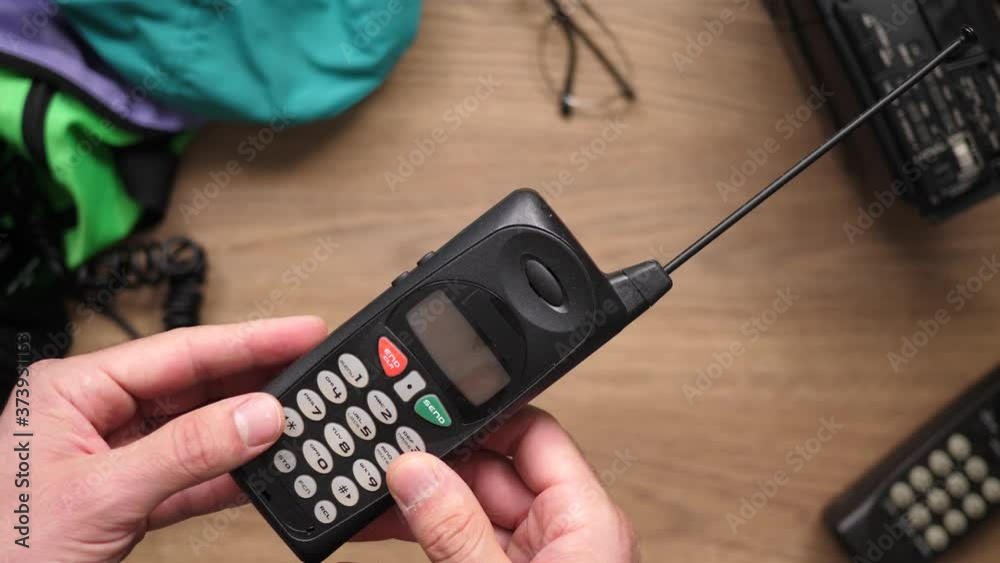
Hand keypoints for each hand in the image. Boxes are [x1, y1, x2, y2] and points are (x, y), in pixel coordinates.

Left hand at [0, 317, 328, 561]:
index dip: (248, 342)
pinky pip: (191, 476)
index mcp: (74, 389)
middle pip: (195, 386)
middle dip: (255, 382)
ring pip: (198, 431)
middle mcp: (95, 415)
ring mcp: (113, 457)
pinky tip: (263, 469)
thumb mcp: (100, 494)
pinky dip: (228, 477)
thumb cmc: (1, 549)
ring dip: (247, 432)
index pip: (180, 353)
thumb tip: (256, 416)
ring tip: (300, 418)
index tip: (302, 333)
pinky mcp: (127, 497)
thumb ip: (186, 451)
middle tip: (315, 372)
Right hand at [359, 406, 638, 562]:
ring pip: (473, 507)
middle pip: (493, 468)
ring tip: (371, 488)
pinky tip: (386, 524)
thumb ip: (458, 533)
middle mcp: (569, 535)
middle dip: (437, 462)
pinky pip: (467, 541)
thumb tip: (417, 472)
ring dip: (423, 500)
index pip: (534, 434)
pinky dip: (430, 533)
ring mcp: (540, 560)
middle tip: (384, 451)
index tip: (427, 404)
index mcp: (589, 522)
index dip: (479, 413)